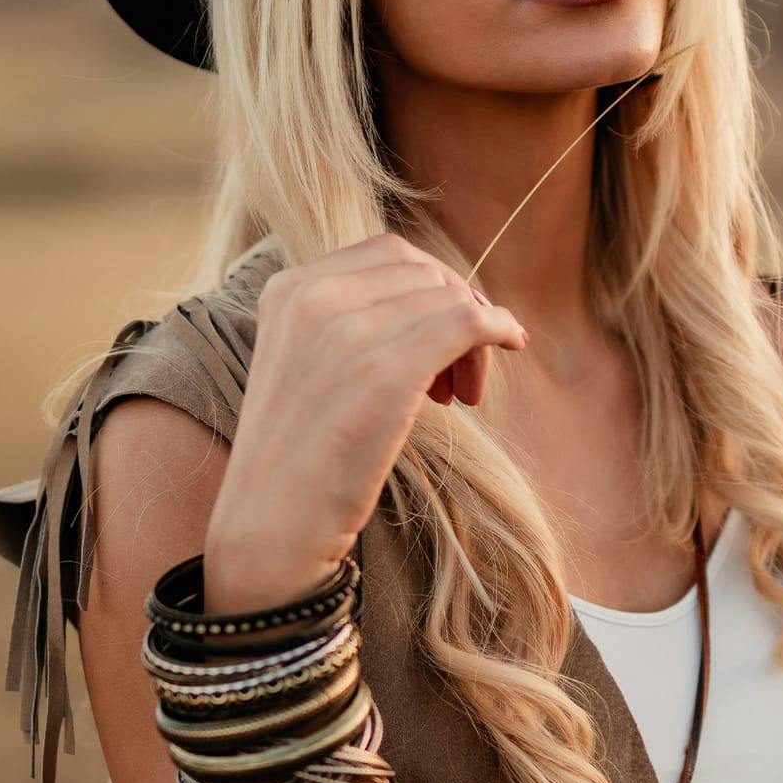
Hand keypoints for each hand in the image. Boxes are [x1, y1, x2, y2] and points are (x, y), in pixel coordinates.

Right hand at [205, 234, 528, 610]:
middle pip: (423, 274)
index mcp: (288, 289)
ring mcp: (346, 330)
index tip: (442, 338)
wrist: (269, 527)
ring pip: (448, 298)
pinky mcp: (384, 370)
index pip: (388, 255)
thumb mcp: (308, 366)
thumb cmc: (298, 460)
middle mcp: (312, 296)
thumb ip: (350, 323)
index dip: (431, 288)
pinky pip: (467, 322)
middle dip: (455, 313)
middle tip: (459, 379)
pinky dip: (500, 327)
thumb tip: (441, 300)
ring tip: (464, 393)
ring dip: (475, 336)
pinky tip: (513, 345)